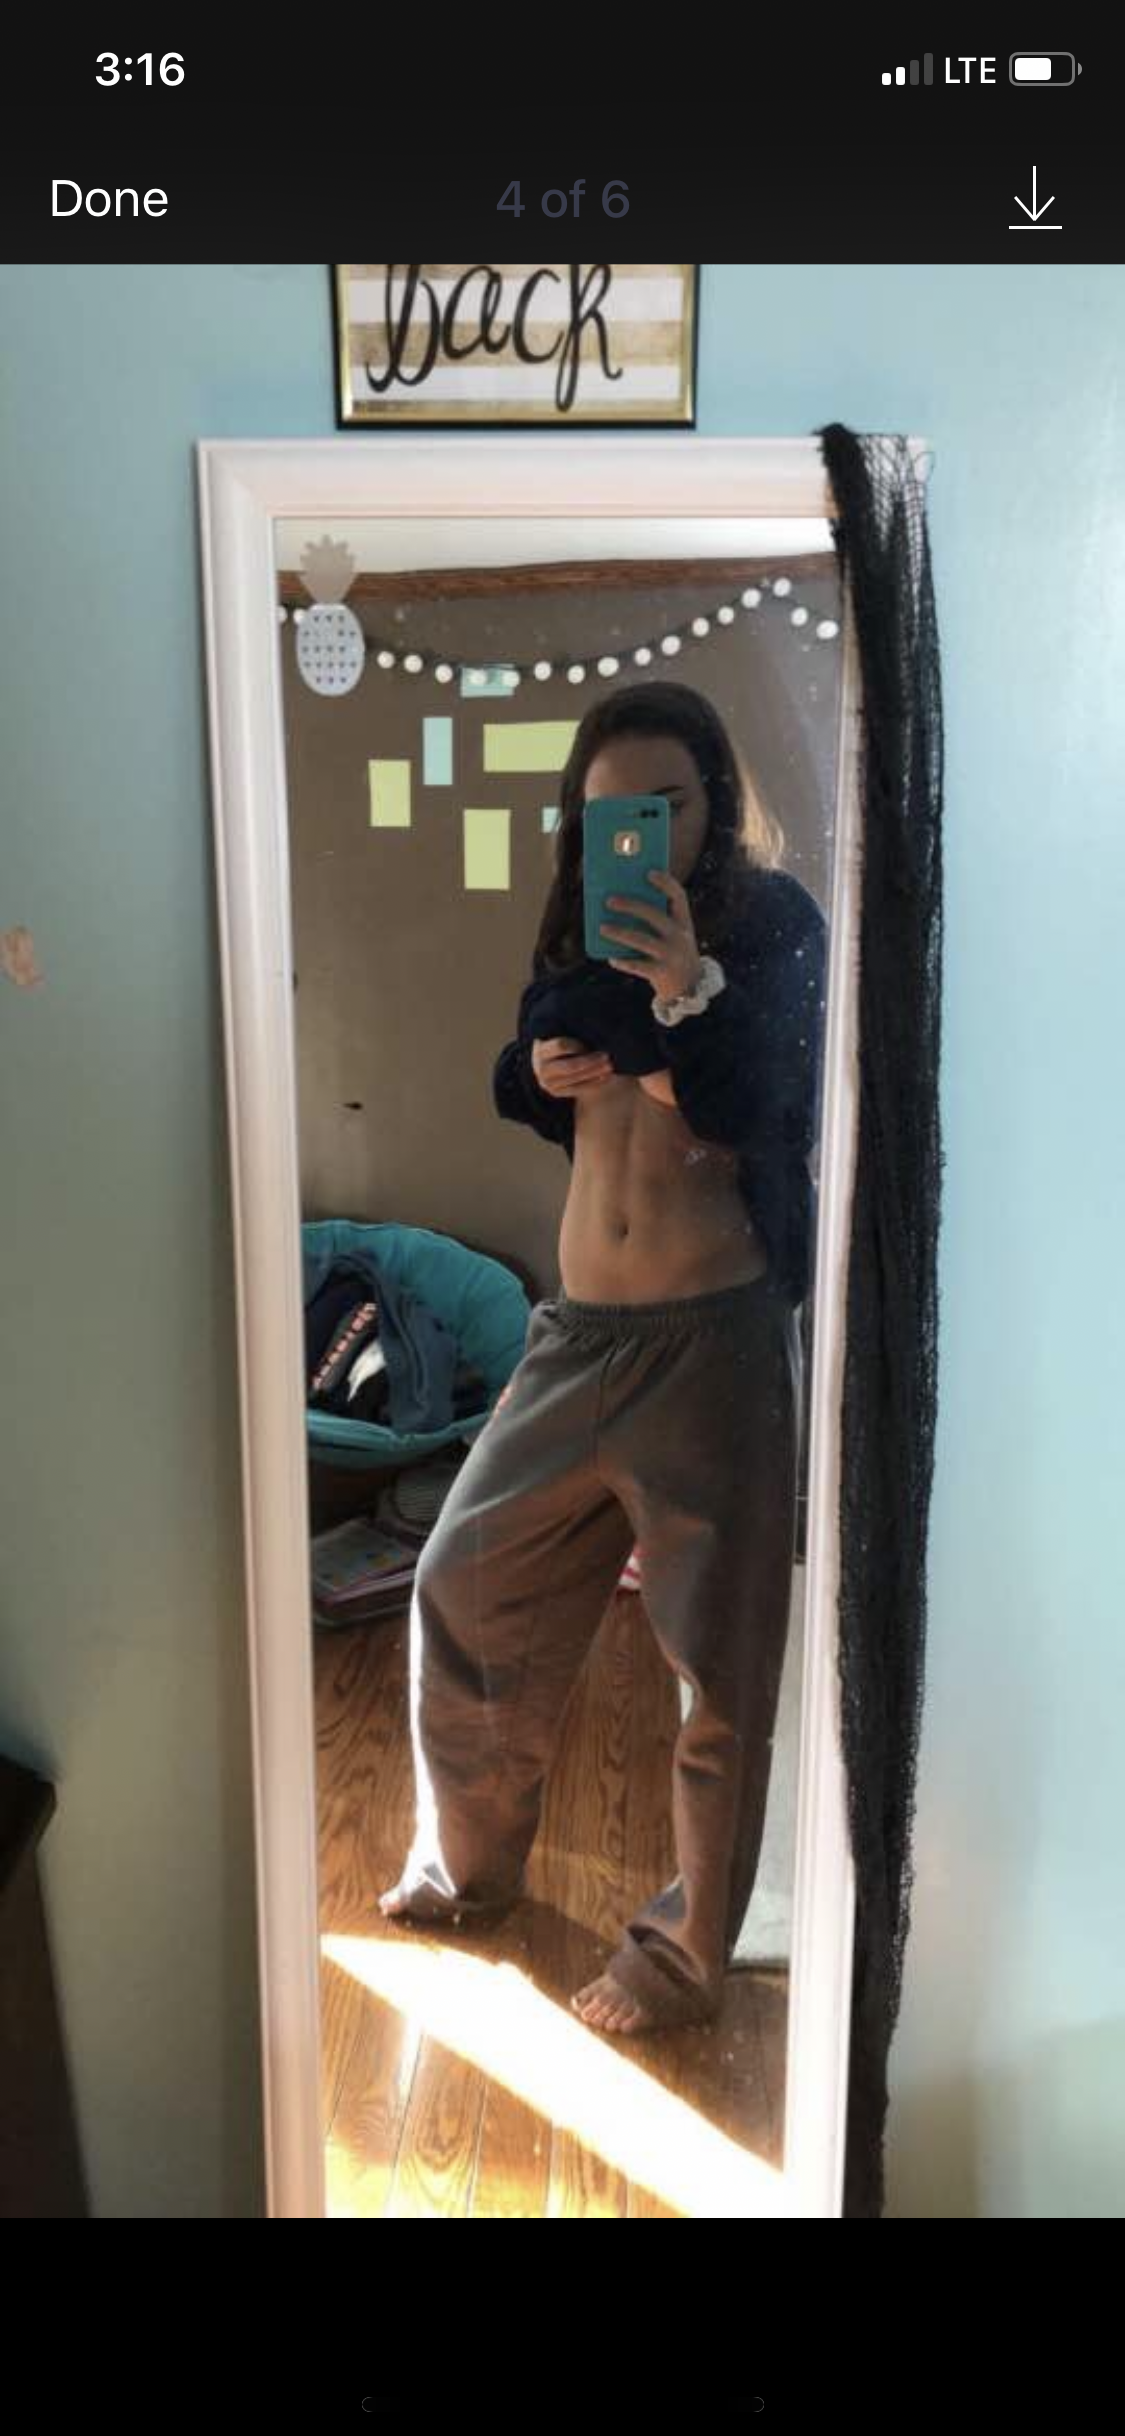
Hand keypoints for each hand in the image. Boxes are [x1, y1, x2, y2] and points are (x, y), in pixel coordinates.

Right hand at [531, 1034, 614, 1098]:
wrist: (553, 1059)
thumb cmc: (564, 1039)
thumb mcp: (564, 1033)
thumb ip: (574, 1033)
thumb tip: (595, 1029)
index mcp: (541, 1048)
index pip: (561, 1046)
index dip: (578, 1044)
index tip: (590, 1042)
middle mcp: (540, 1067)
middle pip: (570, 1066)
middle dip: (590, 1061)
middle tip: (607, 1056)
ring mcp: (547, 1082)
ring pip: (576, 1078)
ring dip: (595, 1072)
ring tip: (610, 1066)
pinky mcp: (556, 1092)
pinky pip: (578, 1088)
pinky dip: (594, 1082)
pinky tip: (607, 1077)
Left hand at [598, 871, 703, 1004]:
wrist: (690, 988)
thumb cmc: (673, 953)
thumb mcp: (673, 935)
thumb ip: (656, 920)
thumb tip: (622, 902)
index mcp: (684, 922)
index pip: (679, 896)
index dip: (665, 883)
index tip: (649, 872)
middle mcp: (680, 937)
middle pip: (654, 915)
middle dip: (631, 906)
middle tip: (609, 900)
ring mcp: (671, 955)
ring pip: (641, 940)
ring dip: (619, 932)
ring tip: (602, 927)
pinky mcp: (661, 973)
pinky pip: (637, 965)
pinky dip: (623, 960)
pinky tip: (611, 957)